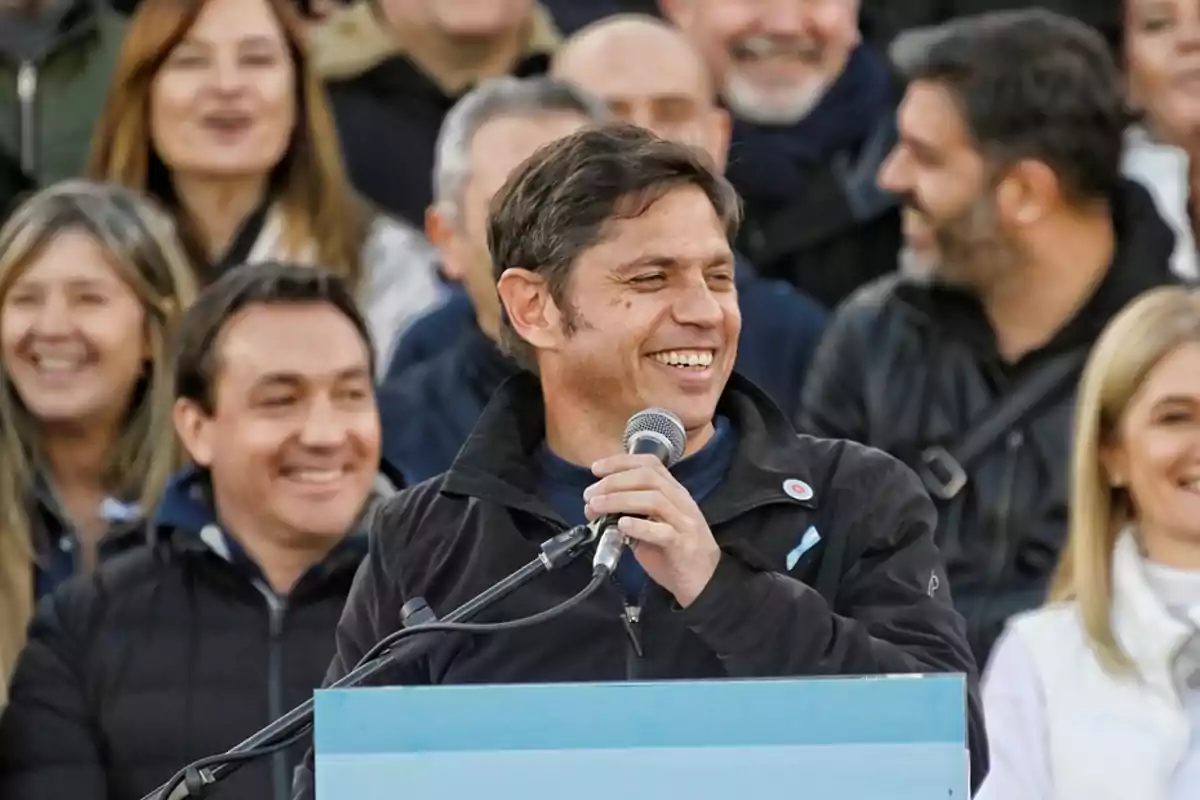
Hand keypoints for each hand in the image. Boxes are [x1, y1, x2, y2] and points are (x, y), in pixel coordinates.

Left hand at [582, 453, 720, 606]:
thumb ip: (631, 513)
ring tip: (595, 507)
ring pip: (654, 499)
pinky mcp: (683, 545)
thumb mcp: (652, 526)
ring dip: (619, 500)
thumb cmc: (674, 552)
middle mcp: (681, 501)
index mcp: (674, 492)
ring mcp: (684, 522)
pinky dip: (639, 526)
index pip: (650, 464)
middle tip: (590, 494)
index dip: (621, 462)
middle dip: (614, 482)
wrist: (705, 582)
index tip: (596, 468)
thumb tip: (597, 507)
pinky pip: (662, 531)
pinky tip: (621, 526)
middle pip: (648, 477)